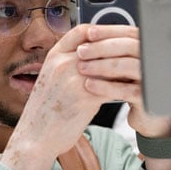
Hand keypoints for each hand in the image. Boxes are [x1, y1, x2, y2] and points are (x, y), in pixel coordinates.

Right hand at [3, 24, 137, 169]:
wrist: (34, 138)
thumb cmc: (45, 111)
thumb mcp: (51, 78)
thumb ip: (69, 64)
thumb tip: (97, 56)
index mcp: (54, 56)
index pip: (83, 31)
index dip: (103, 31)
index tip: (117, 37)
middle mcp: (62, 64)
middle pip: (100, 46)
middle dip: (119, 49)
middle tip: (135, 52)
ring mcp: (73, 79)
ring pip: (109, 65)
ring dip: (124, 68)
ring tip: (136, 71)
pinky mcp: (84, 98)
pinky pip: (111, 86)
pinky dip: (122, 87)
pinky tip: (130, 90)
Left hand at [73, 25, 170, 137]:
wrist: (151, 115)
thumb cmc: (136, 86)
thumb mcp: (127, 65)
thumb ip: (116, 50)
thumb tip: (88, 34)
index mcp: (149, 49)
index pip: (130, 33)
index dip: (108, 31)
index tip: (89, 33)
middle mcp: (155, 60)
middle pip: (129, 46)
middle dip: (102, 47)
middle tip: (81, 51)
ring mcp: (154, 79)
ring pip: (128, 66)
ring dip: (101, 65)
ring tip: (82, 68)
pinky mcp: (148, 98)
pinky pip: (126, 90)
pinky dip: (105, 86)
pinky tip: (89, 85)